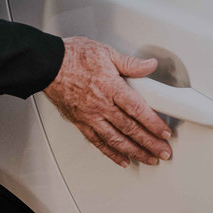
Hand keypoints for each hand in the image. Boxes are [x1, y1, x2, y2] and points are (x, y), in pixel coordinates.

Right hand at [43, 36, 173, 166]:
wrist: (47, 65)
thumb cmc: (74, 56)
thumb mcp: (107, 53)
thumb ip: (131, 63)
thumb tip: (150, 65)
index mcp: (111, 87)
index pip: (137, 110)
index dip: (153, 124)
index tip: (165, 133)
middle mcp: (101, 106)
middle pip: (129, 129)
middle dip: (149, 143)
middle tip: (163, 153)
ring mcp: (90, 116)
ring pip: (115, 140)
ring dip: (134, 152)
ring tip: (148, 160)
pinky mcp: (79, 122)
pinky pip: (97, 142)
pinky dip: (111, 153)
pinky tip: (122, 159)